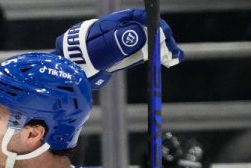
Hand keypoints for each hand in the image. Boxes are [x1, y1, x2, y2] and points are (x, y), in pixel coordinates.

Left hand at [55, 8, 183, 88]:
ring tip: (174, 58)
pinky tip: (170, 60)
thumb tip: (139, 34)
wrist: (75, 66)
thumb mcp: (100, 47)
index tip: (164, 36)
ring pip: (152, 40)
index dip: (155, 25)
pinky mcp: (129, 52)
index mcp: (118, 22)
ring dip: (165, 47)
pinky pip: (148, 50)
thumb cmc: (85, 53)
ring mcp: (128, 40)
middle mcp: (125, 29)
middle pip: (151, 28)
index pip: (141, 17)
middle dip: (164, 39)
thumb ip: (117, 41)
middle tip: (172, 52)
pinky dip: (159, 55)